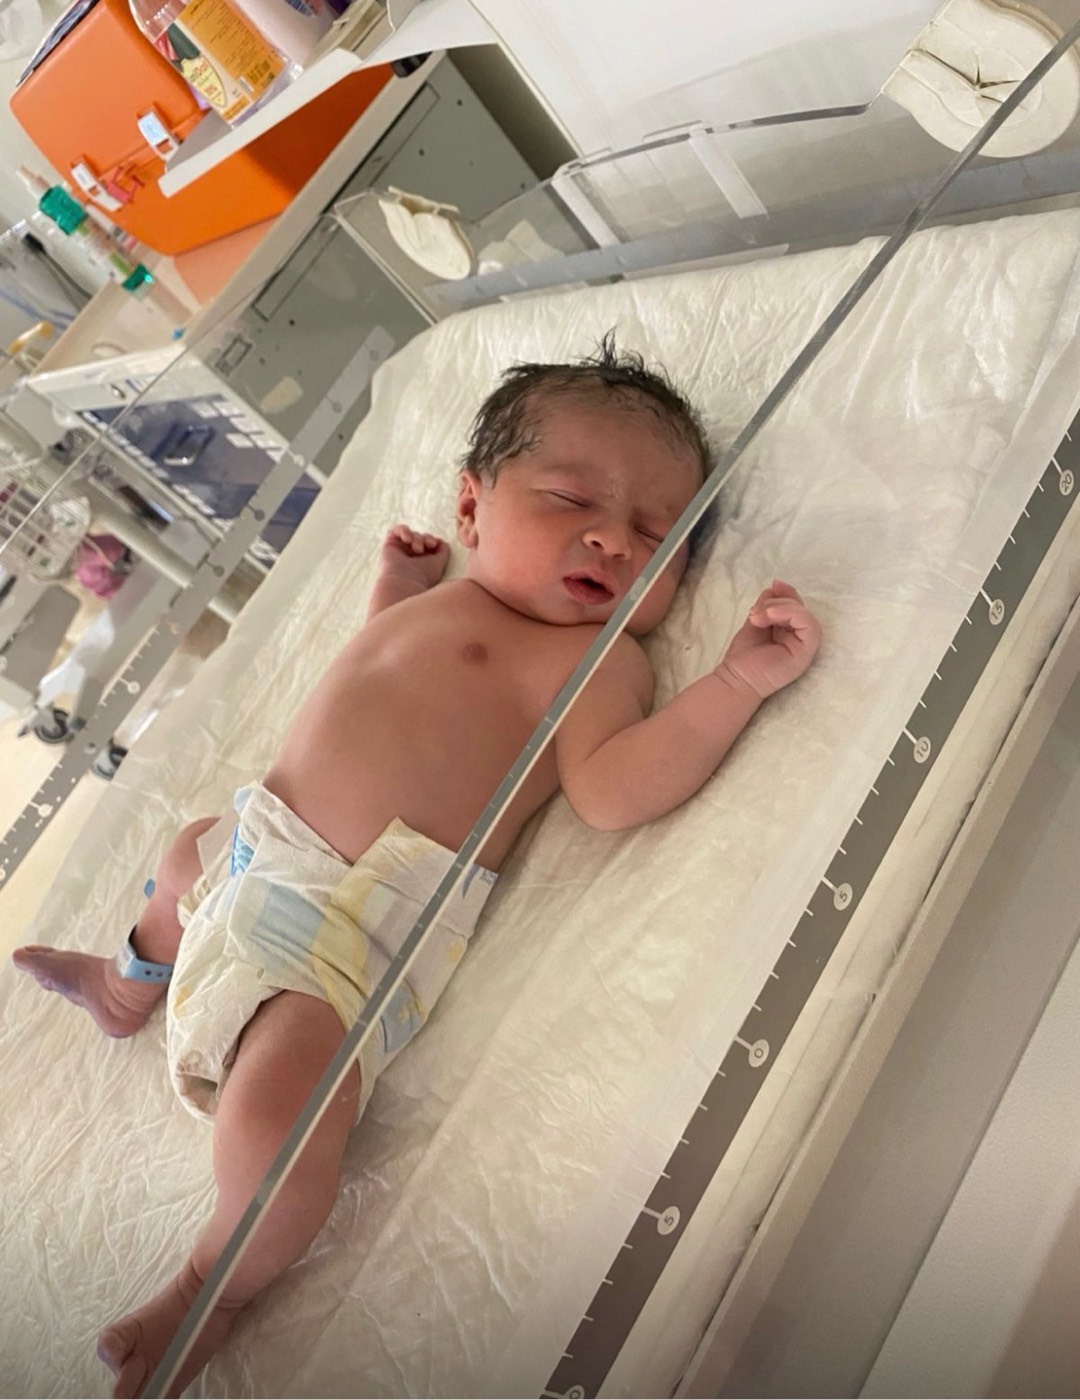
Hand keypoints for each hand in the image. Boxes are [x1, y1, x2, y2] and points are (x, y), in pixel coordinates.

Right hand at [379, 524, 450, 588]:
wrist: (404, 582)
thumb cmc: (423, 576)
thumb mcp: (439, 563)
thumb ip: (443, 551)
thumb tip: (441, 541)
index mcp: (421, 560)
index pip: (427, 543)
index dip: (431, 540)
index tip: (434, 544)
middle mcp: (409, 556)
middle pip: (420, 537)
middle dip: (425, 538)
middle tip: (429, 545)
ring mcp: (399, 550)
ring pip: (411, 534)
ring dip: (417, 538)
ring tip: (417, 548)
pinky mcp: (389, 545)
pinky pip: (396, 530)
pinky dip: (404, 531)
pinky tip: (407, 540)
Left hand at [716, 580, 820, 699]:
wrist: (737, 677)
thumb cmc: (745, 654)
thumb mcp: (757, 619)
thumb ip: (768, 604)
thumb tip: (777, 583)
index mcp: (790, 629)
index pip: (796, 604)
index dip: (785, 593)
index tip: (768, 591)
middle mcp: (800, 637)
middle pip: (801, 607)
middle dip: (777, 601)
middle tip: (756, 612)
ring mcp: (805, 646)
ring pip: (806, 614)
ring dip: (780, 608)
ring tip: (758, 618)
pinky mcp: (806, 653)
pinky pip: (810, 625)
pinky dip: (791, 614)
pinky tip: (769, 618)